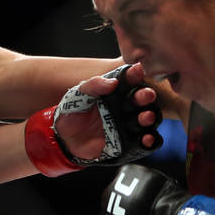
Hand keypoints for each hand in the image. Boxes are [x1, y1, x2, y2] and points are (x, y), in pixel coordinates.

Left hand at [24, 64, 162, 176]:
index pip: (129, 81)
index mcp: (116, 92)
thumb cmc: (74, 111)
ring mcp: (128, 125)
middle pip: (141, 101)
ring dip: (150, 118)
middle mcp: (125, 107)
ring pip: (146, 120)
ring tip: (147, 117)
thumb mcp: (79, 94)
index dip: (134, 75)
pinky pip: (143, 143)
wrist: (64, 137)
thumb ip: (94, 85)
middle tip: (147, 95)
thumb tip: (113, 82)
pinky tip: (147, 138)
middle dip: (145, 97)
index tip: (138, 70)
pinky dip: (150, 142)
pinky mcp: (128, 144)